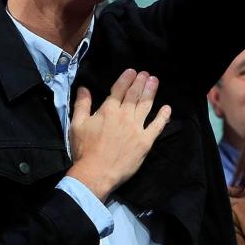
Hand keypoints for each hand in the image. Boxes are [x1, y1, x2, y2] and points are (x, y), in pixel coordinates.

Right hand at [67, 69, 172, 200]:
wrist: (96, 173)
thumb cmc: (85, 150)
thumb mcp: (77, 125)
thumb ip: (82, 105)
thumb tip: (84, 88)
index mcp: (108, 110)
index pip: (119, 89)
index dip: (126, 79)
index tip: (132, 71)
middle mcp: (125, 115)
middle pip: (135, 95)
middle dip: (141, 82)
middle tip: (146, 74)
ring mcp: (137, 128)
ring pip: (146, 106)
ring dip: (151, 92)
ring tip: (154, 82)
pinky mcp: (145, 141)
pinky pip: (157, 126)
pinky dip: (163, 116)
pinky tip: (167, 108)